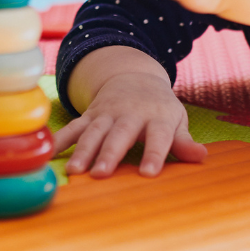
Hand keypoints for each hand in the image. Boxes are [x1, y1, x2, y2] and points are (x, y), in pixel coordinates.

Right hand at [55, 49, 207, 177]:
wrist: (134, 76)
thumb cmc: (159, 108)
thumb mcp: (176, 120)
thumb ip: (184, 141)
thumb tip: (201, 157)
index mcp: (156, 117)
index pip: (158, 137)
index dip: (154, 154)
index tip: (149, 174)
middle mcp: (130, 114)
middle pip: (119, 135)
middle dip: (109, 154)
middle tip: (101, 174)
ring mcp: (107, 114)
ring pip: (93, 132)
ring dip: (83, 151)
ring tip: (75, 172)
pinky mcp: (90, 115)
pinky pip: (73, 128)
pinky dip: (60, 140)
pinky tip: (49, 154)